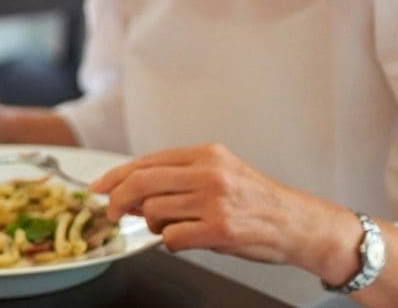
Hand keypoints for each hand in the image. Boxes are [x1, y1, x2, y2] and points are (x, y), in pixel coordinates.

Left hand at [91, 143, 340, 267]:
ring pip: (153, 212)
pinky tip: (185, 240)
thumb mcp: (218, 176)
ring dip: (152, 226)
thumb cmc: (256, 202)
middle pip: (141, 183)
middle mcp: (209, 172)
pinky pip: (172, 238)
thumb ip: (176, 181)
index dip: (116, 176)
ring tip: (171, 228)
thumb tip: (128, 193)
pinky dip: (170, 243)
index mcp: (206, 154)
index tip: (98, 188)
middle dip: (117, 200)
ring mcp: (214, 200)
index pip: (147, 161)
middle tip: (111, 214)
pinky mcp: (220, 229)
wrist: (299, 224)